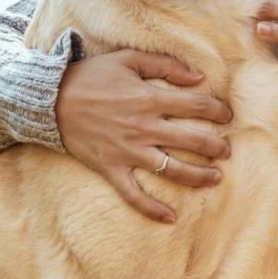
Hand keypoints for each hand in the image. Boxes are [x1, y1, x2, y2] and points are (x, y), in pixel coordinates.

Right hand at [55, 50, 232, 224]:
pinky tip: (171, 218)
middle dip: (217, 147)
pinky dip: (152, 209)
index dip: (218, 110)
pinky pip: (134, 195)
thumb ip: (165, 65)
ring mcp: (128, 151)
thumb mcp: (127, 59)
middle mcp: (144, 128)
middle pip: (192, 140)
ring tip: (216, 178)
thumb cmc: (90, 76)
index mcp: (149, 98)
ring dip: (198, 176)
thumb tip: (198, 77)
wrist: (50, 101)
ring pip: (172, 170)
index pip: (197, 105)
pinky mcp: (112, 169)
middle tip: (227, 151)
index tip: (227, 115)